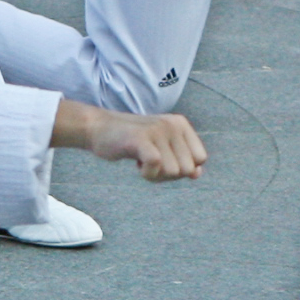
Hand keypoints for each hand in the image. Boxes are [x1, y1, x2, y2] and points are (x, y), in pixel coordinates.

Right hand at [84, 107, 207, 181]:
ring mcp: (158, 130)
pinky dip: (147, 174)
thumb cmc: (132, 142)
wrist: (99, 128)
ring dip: (155, 174)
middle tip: (149, 162)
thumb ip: (181, 159)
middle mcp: (173, 125)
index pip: (200, 159)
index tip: (164, 162)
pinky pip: (156, 166)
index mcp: (181, 124)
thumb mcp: (162, 148)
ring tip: (141, 160)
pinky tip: (137, 164)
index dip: (183, 169)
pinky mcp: (141, 138)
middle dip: (168, 174)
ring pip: (173, 172)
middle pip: (187, 169)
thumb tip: (197, 174)